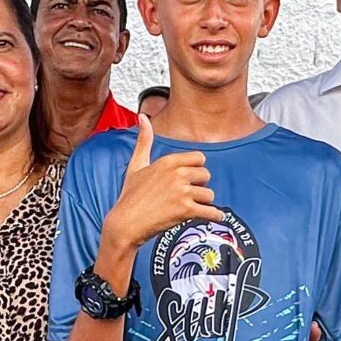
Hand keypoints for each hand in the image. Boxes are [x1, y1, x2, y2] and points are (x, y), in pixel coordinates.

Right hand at [101, 118, 215, 253]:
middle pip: (206, 176)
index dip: (195, 170)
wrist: (125, 223)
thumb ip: (144, 140)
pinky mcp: (185, 210)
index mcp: (168, 161)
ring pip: (209, 195)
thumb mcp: (136, 165)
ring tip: (192, 209)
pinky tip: (213, 217)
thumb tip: (143, 116)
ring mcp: (182, 192)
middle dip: (200, 187)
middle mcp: (177, 174)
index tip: (189, 179)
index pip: (199, 158)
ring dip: (204, 203)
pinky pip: (211, 212)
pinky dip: (215, 216)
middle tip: (189, 196)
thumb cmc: (130, 196)